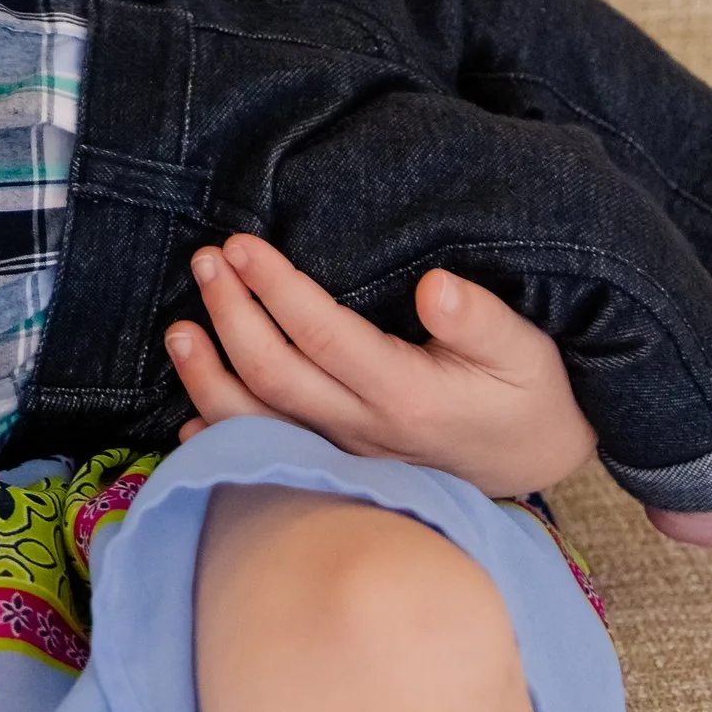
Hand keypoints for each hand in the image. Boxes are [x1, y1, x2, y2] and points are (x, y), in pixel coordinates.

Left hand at [166, 232, 595, 499]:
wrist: (535, 461)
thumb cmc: (528, 394)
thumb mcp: (525, 350)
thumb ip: (480, 320)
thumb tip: (435, 287)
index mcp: (407, 395)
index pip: (322, 336)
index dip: (275, 288)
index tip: (240, 245)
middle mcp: (365, 431)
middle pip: (275, 376)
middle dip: (231, 314)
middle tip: (206, 261)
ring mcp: (345, 455)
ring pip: (258, 424)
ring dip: (209, 377)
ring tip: (177, 331)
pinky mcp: (337, 466)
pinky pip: (269, 458)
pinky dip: (223, 438)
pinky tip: (189, 417)